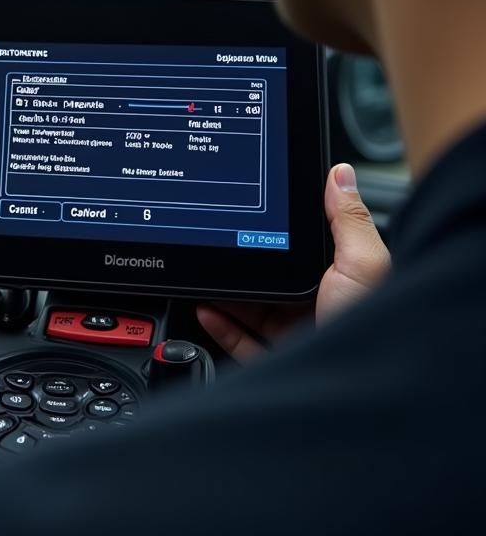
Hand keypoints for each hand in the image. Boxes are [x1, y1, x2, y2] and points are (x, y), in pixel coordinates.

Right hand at [196, 163, 390, 360]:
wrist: (358, 401)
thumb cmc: (371, 330)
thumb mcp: (362, 265)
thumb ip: (347, 220)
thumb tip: (339, 173)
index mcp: (340, 280)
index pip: (301, 249)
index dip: (274, 230)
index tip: (248, 213)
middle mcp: (319, 307)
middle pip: (271, 279)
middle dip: (241, 263)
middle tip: (215, 243)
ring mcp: (296, 336)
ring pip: (251, 309)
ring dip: (224, 293)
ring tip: (203, 276)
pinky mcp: (278, 364)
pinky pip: (241, 342)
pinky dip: (220, 326)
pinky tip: (206, 309)